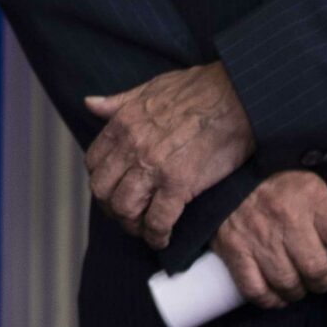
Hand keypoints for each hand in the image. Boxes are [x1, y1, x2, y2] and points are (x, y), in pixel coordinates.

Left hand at [82, 62, 254, 247]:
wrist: (236, 96)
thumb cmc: (197, 89)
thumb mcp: (148, 88)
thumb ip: (117, 102)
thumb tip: (90, 103)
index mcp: (122, 124)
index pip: (94, 164)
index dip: (102, 182)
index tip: (114, 190)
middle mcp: (132, 147)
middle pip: (104, 191)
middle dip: (112, 208)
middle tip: (128, 216)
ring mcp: (154, 167)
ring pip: (125, 209)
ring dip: (133, 225)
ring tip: (145, 229)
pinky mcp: (180, 184)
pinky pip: (158, 220)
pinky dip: (157, 235)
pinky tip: (163, 238)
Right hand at [211, 171, 326, 307]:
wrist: (223, 174)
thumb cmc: (272, 182)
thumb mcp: (306, 184)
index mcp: (310, 195)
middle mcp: (285, 215)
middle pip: (317, 269)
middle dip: (322, 281)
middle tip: (319, 277)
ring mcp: (257, 234)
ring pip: (289, 284)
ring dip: (297, 291)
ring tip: (297, 282)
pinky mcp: (233, 248)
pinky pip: (257, 290)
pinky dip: (270, 299)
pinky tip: (275, 293)